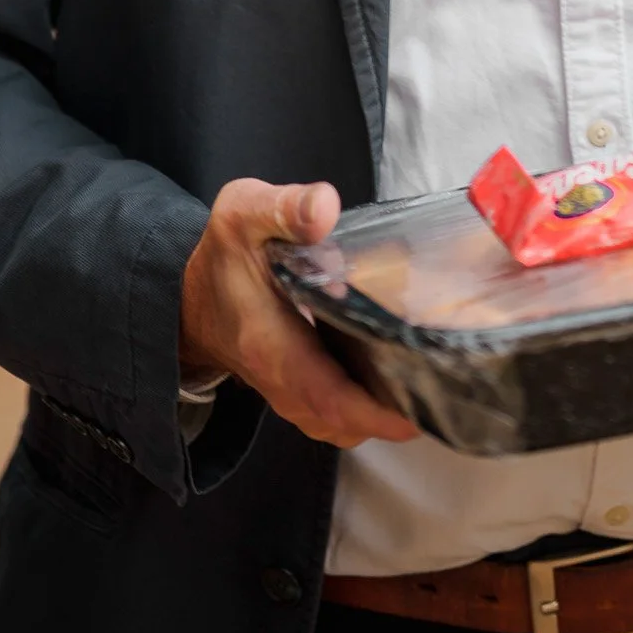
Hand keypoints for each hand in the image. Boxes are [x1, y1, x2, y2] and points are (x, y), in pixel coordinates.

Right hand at [179, 177, 417, 449]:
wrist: (190, 297)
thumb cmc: (223, 254)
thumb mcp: (243, 214)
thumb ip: (284, 208)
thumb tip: (325, 208)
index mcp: (270, 346)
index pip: (328, 397)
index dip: (375, 411)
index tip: (418, 407)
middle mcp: (281, 382)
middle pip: (343, 421)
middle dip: (393, 414)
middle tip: (443, 386)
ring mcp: (288, 394)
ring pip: (341, 424)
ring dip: (381, 414)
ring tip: (427, 380)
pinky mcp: (297, 392)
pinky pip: (335, 415)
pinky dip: (365, 407)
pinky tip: (394, 374)